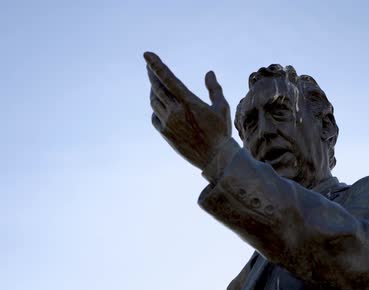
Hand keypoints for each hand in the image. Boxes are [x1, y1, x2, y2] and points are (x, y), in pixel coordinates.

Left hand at [144, 51, 231, 169]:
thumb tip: (209, 72)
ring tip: (155, 85)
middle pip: (157, 87)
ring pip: (154, 101)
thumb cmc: (221, 131)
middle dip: (152, 74)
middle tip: (149, 66)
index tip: (146, 54)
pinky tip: (160, 106)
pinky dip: (156, 109)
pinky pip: (154, 117)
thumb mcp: (221, 107)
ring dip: (153, 91)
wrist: (215, 158)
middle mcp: (175, 111)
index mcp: (188, 101)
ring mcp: (168, 123)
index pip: (168, 78)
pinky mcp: (165, 133)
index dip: (156, 65)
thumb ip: (214, 88)